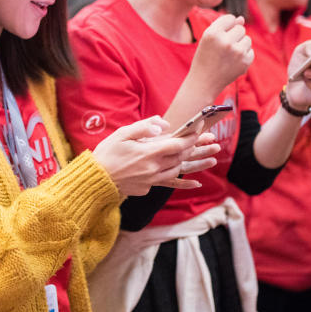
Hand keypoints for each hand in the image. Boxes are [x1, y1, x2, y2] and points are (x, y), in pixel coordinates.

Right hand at [93, 116, 220, 196]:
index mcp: (149, 153)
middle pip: (183, 157)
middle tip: (214, 142)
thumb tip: (163, 124)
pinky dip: (184, 183)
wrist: (96, 179)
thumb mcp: (122, 134)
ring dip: (196, 164)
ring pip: (179, 170)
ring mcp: (152, 179)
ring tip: (212, 159)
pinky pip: (170, 183)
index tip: (201, 128)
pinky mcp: (148, 187)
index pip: (177, 143)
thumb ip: (144, 127)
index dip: (192, 136)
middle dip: (199, 148)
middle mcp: (154, 168)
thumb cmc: (107, 154)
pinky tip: (196, 184)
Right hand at [189, 14, 253, 95]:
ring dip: (240, 45)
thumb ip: (225, 26)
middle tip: (223, 48)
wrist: (204, 82)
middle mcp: (225, 41)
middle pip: (240, 29)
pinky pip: (250, 51)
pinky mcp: (245, 62)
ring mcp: (237, 52)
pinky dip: (243, 56)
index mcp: (213, 33)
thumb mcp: (209, 39)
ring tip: (228, 56)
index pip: (230, 18)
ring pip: (247, 39)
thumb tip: (242, 18)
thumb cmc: (205, 58)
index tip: (219, 36)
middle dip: (234, 36)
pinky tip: (232, 63)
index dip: (225, 27)